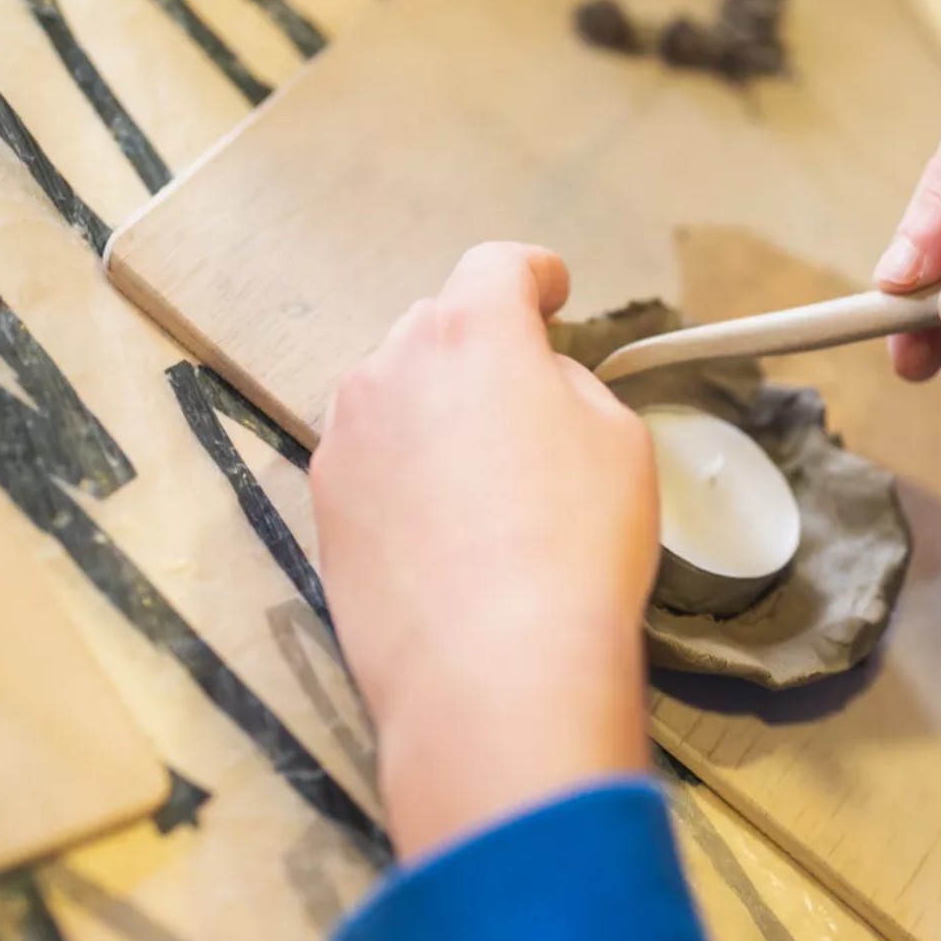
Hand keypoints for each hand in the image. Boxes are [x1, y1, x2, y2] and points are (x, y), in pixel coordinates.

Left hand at [312, 243, 657, 858]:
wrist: (491, 672)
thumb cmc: (574, 549)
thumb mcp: (617, 442)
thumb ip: (568, 388)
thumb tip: (533, 389)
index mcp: (471, 333)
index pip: (497, 268)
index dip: (532, 275)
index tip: (550, 291)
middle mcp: (389, 369)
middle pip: (437, 330)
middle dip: (481, 352)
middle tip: (527, 406)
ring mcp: (345, 441)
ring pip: (395, 399)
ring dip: (435, 415)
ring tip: (485, 483)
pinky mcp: (323, 510)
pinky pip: (371, 465)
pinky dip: (404, 477)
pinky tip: (446, 532)